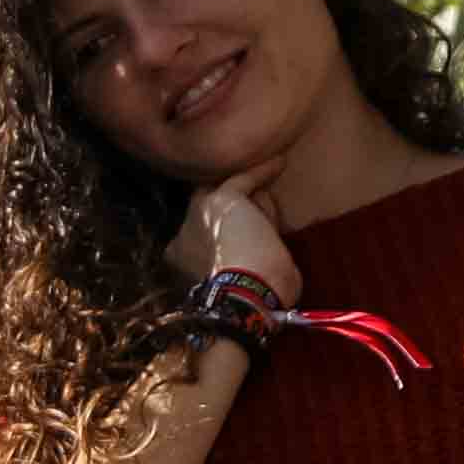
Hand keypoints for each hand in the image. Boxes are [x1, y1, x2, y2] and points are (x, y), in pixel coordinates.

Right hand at [183, 162, 296, 307]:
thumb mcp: (251, 282)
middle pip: (215, 213)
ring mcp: (197, 218)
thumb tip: (272, 246)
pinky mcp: (218, 201)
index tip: (257, 231)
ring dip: (252, 194)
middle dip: (238, 209)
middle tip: (264, 205)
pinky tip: (280, 162)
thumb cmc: (250, 301)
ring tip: (275, 182)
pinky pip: (241, 180)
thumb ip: (255, 263)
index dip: (235, 233)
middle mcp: (183, 238)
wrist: (242, 297)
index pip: (211, 238)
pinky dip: (261, 172)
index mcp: (183, 265)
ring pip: (228, 196)